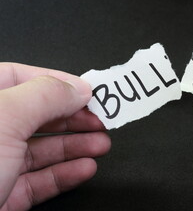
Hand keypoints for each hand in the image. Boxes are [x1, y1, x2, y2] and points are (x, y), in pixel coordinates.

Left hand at [0, 63, 110, 210]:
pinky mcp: (1, 195)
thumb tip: (78, 88)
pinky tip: (85, 168)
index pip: (19, 77)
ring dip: (76, 146)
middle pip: (36, 115)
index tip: (88, 90)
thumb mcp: (3, 119)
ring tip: (101, 144)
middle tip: (101, 119)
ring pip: (41, 149)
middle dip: (73, 117)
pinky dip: (66, 174)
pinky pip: (39, 180)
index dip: (57, 81)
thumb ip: (45, 95)